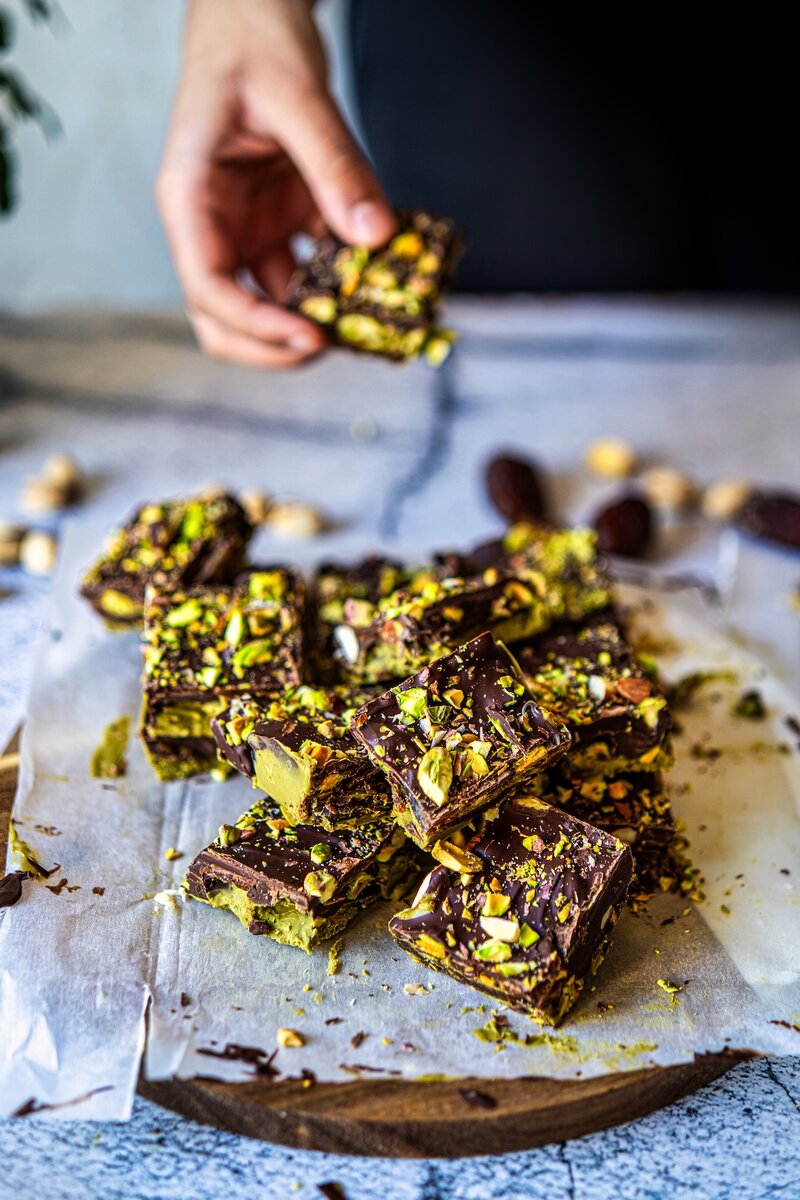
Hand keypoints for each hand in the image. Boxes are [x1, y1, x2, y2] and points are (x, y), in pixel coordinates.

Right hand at [155, 0, 394, 367]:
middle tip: (333, 344)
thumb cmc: (255, 40)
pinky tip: (376, 279)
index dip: (255, 324)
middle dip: (273, 345)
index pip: (207, 285)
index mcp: (190, 197)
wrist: (254, 12)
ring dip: (314, 318)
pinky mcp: (279, 224)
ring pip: (269, 303)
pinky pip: (307, 272)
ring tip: (366, 318)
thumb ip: (335, 166)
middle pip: (224, 318)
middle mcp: (212, 225)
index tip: (310, 336)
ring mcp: (246, 229)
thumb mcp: (298, 95)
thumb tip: (377, 236)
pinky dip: (339, 285)